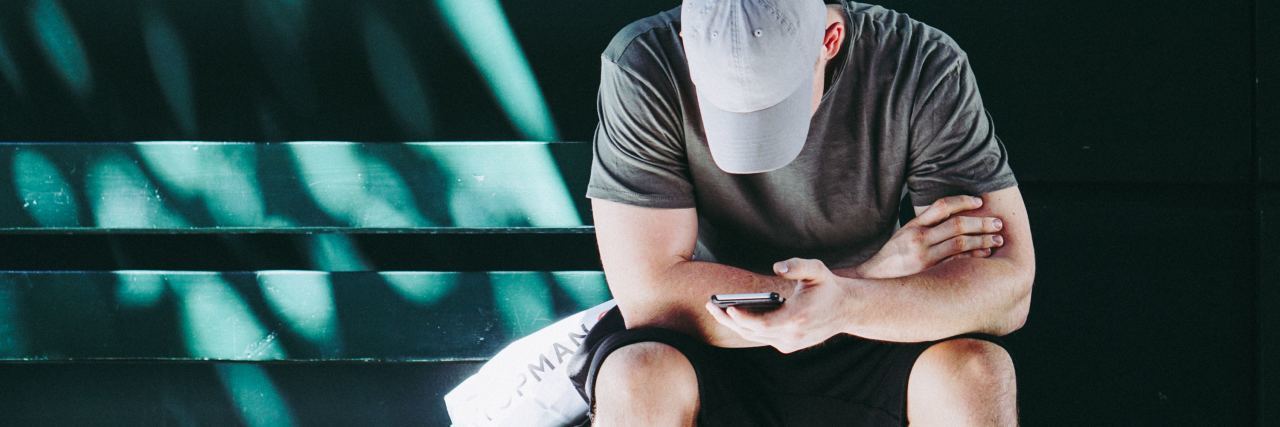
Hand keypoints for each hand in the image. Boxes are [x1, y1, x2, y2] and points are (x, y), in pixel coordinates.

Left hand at [704, 258, 854, 352]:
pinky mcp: (788, 345)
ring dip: (734, 324)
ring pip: (754, 337)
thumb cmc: (828, 287)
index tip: (726, 307)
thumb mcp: (817, 269)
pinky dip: (746, 328)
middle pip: (752, 332)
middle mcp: (792, 335)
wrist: (846, 310)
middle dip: (728, 319)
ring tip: (716, 309)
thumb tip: (777, 266)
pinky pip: (762, 338)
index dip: (743, 317)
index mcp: (797, 318)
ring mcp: (790, 343)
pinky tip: (733, 315)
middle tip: (710, 305)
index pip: (763, 324)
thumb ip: (797, 265)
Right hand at [854, 195, 1003, 278]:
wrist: (873, 280)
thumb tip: (951, 216)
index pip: (942, 206)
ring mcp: (923, 257)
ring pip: (960, 243)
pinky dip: (973, 258)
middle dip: (981, 223)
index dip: (963, 201)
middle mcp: (918, 238)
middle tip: (998, 223)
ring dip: (983, 240)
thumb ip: (924, 226)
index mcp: (913, 226)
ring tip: (997, 240)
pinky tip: (984, 255)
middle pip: (957, 224)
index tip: (980, 202)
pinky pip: (956, 263)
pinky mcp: (928, 273)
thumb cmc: (892, 258)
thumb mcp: (903, 235)